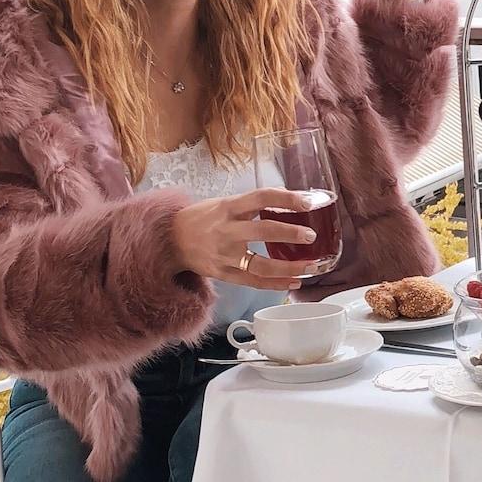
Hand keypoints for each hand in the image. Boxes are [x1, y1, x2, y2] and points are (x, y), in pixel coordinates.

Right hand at [169, 189, 316, 290]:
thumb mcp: (223, 203)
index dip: (286, 198)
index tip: (308, 201)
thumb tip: (289, 197)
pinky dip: (275, 284)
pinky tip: (294, 282)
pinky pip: (253, 282)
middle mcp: (227, 231)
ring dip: (289, 267)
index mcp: (228, 208)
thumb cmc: (200, 219)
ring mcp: (225, 255)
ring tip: (311, 267)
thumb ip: (252, 203)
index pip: (261, 198)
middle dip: (290, 234)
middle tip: (311, 236)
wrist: (170, 240)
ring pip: (261, 265)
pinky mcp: (224, 273)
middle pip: (262, 231)